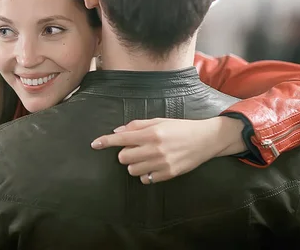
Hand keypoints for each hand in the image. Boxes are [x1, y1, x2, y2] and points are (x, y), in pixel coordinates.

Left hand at [90, 117, 245, 183]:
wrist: (205, 140)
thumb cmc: (180, 128)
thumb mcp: (159, 121)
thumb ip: (137, 125)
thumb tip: (117, 132)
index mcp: (152, 133)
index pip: (122, 138)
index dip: (106, 141)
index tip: (94, 144)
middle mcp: (155, 149)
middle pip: (124, 157)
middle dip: (124, 153)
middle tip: (134, 148)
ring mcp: (162, 163)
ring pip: (132, 170)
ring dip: (134, 164)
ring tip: (144, 157)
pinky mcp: (169, 174)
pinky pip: (146, 179)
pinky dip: (145, 173)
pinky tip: (152, 166)